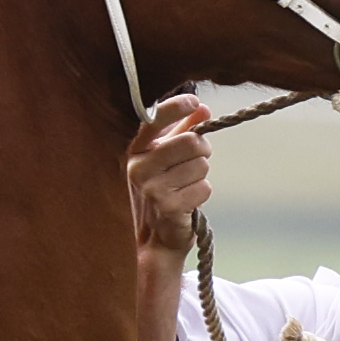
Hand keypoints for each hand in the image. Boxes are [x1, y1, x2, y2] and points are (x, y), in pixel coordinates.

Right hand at [125, 95, 214, 254]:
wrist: (156, 236)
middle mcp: (138, 166)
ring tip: (186, 185)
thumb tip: (202, 108)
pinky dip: (202, 193)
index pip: (154, 118)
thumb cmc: (163, 190)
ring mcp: (150, 188)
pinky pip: (204, 188)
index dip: (176, 107)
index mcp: (135, 150)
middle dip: (203, 149)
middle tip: (198, 159)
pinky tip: (188, 201)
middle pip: (191, 141)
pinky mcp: (166, 206)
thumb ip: (184, 130)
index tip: (193, 103)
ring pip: (201, 165)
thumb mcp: (169, 157)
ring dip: (201, 174)